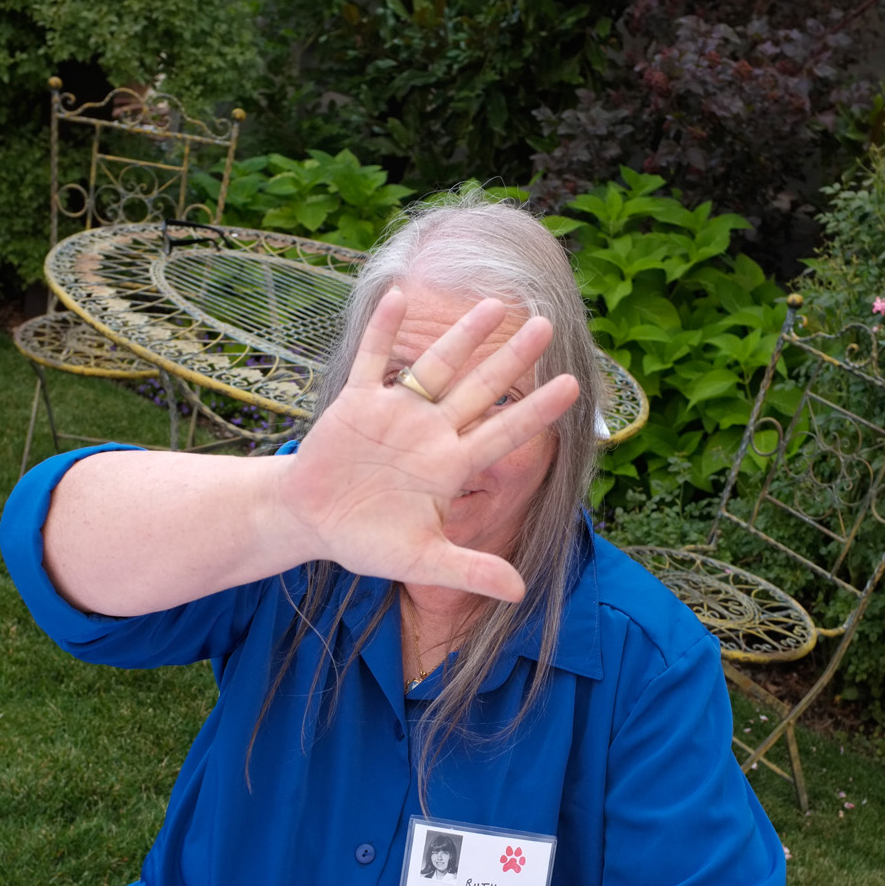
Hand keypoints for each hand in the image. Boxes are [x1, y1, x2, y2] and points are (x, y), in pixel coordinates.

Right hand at [280, 289, 578, 601]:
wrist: (311, 522)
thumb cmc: (367, 541)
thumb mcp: (421, 562)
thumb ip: (469, 570)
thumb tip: (520, 591)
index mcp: (449, 467)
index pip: (503, 433)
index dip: (537, 411)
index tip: (573, 386)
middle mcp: (430, 433)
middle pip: (479, 388)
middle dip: (511, 358)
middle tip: (547, 324)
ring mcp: (395, 414)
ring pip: (435, 366)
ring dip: (462, 336)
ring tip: (494, 304)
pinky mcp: (356, 404)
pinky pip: (373, 360)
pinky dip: (384, 330)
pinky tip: (398, 294)